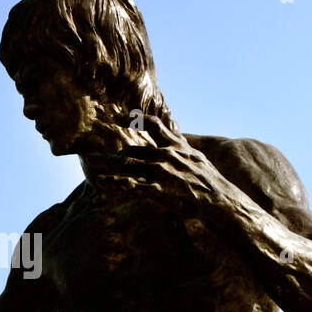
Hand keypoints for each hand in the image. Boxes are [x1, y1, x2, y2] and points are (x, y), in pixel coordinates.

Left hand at [84, 125, 223, 206]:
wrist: (219, 197)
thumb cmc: (208, 178)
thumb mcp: (195, 155)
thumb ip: (179, 143)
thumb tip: (173, 131)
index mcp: (174, 145)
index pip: (152, 125)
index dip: (135, 118)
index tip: (118, 114)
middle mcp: (166, 155)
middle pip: (133, 149)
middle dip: (112, 150)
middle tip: (95, 148)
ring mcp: (162, 172)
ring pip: (129, 165)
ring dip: (108, 164)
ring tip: (91, 161)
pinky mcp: (161, 189)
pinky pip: (134, 185)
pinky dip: (117, 183)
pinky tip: (104, 182)